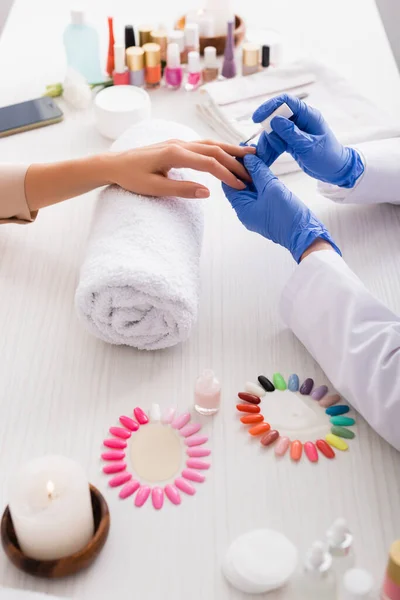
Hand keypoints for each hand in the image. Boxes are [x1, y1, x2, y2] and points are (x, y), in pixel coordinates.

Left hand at [107, 139, 255, 197]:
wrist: (114, 164)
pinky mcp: (177, 145)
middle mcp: (179, 143)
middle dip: (236, 161)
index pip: (209, 163)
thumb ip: (182, 189)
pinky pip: (203, 144)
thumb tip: (208, 192)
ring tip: (250, 155)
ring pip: (211, 144)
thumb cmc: (131, 177)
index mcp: (174, 153)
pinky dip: (219, 148)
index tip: (241, 185)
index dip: (227, 174)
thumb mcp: (154, 188)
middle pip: (215, 150)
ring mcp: (179, 142)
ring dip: (231, 150)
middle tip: (254, 172)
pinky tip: (228, 153)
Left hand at [222, 153, 340, 262]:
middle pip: (238, 185)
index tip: (237, 152)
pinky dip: (261, 180)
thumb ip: (259, 172)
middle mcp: (246, 210)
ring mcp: (257, 210)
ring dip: (253, 173)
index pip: (228, 184)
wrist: (306, 234)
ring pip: (250, 188)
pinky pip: (260, 192)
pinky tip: (264, 168)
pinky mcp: (267, 209)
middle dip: (242, 168)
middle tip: (249, 150)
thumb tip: (248, 159)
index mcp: (242, 208)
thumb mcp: (272, 189)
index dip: (231, 167)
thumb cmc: (287, 216)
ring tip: (257, 155)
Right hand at [253, 94, 363, 187]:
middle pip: (276, 118)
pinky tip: (266, 159)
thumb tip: (275, 120)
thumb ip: (291, 133)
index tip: (257, 119)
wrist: (334, 170)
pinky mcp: (290, 141)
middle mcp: (300, 120)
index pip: (286, 101)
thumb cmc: (327, 157)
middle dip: (267, 134)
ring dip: (267, 145)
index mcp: (308, 115)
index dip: (269, 106)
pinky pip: (276, 142)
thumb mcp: (309, 146)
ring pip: (274, 132)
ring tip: (264, 159)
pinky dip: (270, 150)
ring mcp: (294, 130)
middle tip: (262, 150)